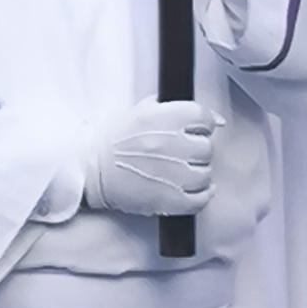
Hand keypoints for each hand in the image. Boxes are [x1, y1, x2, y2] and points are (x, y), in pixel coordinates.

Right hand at [87, 99, 218, 217]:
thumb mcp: (141, 111)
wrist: (90, 170)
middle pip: (206, 147)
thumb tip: (215, 119)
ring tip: (180, 171)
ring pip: (205, 173)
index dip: (201, 125)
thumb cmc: (113, 141)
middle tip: (181, 152)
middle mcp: (174, 145)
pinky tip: (192, 188)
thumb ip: (175, 107)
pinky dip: (201, 195)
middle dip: (196, 149)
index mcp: (166, 118)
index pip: (204, 117)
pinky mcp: (170, 200)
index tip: (194, 130)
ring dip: (196, 172)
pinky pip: (200, 199)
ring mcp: (174, 174)